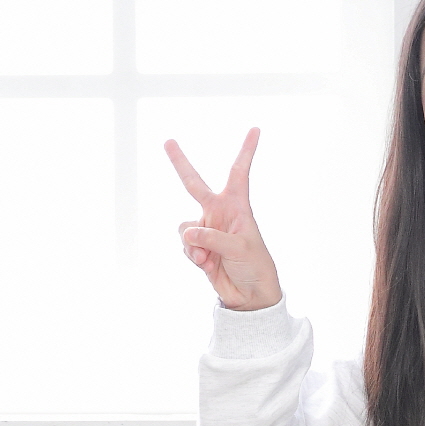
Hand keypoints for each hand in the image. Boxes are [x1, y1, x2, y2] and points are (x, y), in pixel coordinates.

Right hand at [165, 129, 282, 312]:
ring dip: (193, 244)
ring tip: (208, 258)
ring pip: (185, 227)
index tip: (255, 129)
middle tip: (168, 141)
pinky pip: (185, 245)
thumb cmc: (255, 266)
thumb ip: (212, 238)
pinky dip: (192, 256)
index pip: (239, 173)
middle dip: (180, 164)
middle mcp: (219, 213)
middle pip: (194, 184)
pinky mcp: (198, 248)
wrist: (249, 295)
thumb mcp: (239, 248)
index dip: (246, 151)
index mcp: (237, 206)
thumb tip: (187, 232)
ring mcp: (206, 230)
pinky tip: (206, 265)